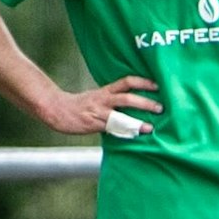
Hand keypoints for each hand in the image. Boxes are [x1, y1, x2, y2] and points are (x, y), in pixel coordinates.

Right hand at [38, 76, 160, 136]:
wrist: (57, 110)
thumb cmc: (79, 106)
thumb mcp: (96, 98)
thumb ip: (112, 100)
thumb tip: (132, 104)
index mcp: (105, 91)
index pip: (127, 81)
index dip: (143, 82)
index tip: (158, 85)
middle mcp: (104, 99)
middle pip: (128, 97)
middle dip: (145, 102)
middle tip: (161, 107)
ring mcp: (99, 112)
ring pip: (121, 114)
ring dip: (137, 120)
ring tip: (150, 127)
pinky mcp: (94, 124)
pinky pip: (111, 128)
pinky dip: (124, 132)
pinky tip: (134, 137)